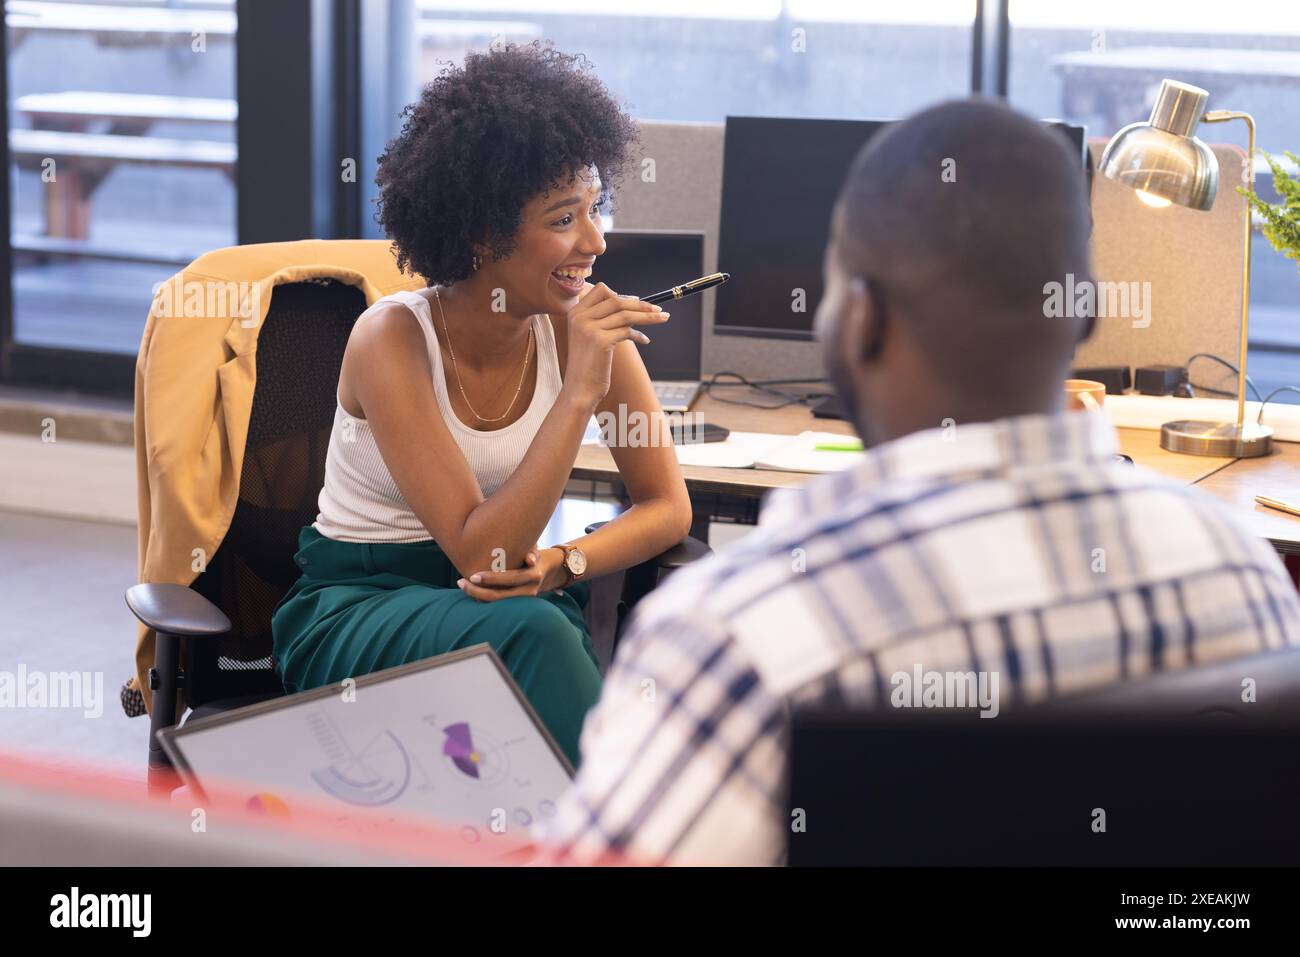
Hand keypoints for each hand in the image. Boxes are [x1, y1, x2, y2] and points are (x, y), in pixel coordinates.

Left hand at [456, 548, 568, 601]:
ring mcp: (524, 600)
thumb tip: (530, 560)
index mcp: (533, 575)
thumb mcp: (533, 548)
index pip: (509, 579)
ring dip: (478, 597)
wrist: (546, 570)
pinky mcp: (517, 605)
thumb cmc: (532, 553)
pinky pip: (498, 605)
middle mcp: (529, 591)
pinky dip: (483, 600)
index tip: (473, 576)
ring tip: (462, 586)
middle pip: (500, 596)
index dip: (490, 579)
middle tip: (460, 582)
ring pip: (497, 604)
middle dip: (477, 591)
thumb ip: (531, 550)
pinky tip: (470, 591)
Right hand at [562, 282, 668, 408]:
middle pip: (617, 300)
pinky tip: (645, 341)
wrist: (579, 388)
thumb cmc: (589, 364)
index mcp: (575, 313)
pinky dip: (640, 335)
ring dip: (648, 316)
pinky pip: (627, 331)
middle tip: (658, 309)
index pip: (601, 289)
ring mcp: (589, 328)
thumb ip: (602, 318)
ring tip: (663, 318)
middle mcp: (580, 317)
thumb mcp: (589, 336)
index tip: (636, 301)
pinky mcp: (601, 341)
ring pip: (626, 314)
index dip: (621, 294)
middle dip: (641, 304)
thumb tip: (630, 303)